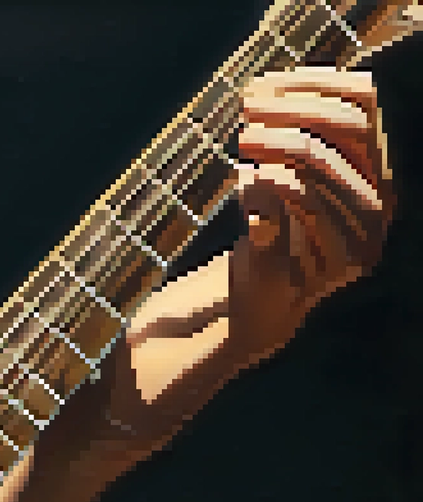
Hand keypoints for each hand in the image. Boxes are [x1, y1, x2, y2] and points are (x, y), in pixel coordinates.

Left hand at [229, 66, 393, 362]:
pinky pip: (296, 203)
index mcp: (378, 174)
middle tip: (245, 108)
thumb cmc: (275, 229)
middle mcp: (380, 204)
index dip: (313, 83)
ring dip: (273, 143)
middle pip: (345, 127)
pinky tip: (243, 179)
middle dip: (290, 108)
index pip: (363, 104)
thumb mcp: (288, 179)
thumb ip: (294, 139)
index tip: (264, 82)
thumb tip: (274, 84)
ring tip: (241, 140)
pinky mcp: (323, 260)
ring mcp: (358, 234)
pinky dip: (265, 184)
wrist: (264, 300)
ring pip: (320, 163)